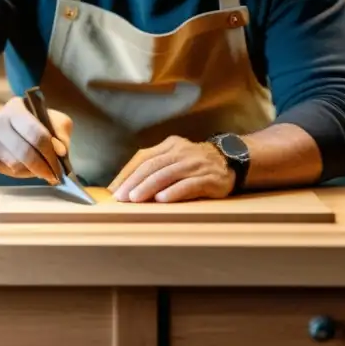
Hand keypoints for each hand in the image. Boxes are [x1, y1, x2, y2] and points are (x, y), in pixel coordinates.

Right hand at [0, 97, 72, 183]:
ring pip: (18, 166)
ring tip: (45, 170)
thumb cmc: (28, 121)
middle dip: (45, 166)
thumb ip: (59, 131)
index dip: (50, 149)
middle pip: (25, 153)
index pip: (35, 133)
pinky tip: (31, 168)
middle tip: (57, 174)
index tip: (62, 158)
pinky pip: (11, 172)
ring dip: (35, 171)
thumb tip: (62, 152)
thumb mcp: (48, 117)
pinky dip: (25, 173)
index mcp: (15, 109)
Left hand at [107, 135, 234, 202]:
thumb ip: (156, 166)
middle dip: (134, 182)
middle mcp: (181, 152)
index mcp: (170, 145)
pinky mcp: (208, 178)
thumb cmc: (195, 164)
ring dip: (148, 187)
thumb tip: (126, 186)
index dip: (127, 173)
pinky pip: (188, 184)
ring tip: (135, 199)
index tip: (114, 189)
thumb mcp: (175, 157)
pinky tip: (162, 200)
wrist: (230, 161)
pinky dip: (174, 192)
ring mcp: (195, 164)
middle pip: (153, 166)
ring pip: (167, 174)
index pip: (143, 157)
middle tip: (120, 197)